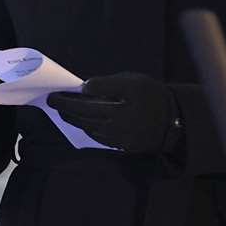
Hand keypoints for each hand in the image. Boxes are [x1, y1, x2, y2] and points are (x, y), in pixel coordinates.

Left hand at [48, 71, 180, 154]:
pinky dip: (86, 128)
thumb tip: (85, 89)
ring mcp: (122, 133)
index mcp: (128, 94)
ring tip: (62, 110)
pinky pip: (97, 136)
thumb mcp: (134, 80)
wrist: (173, 121)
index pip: (95, 90)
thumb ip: (109, 84)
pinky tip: (79, 121)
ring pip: (88, 126)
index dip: (79, 90)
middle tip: (52, 100)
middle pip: (86, 111)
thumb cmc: (150, 95)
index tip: (67, 88)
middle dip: (65, 105)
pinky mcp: (122, 145)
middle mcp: (123, 115)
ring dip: (72, 118)